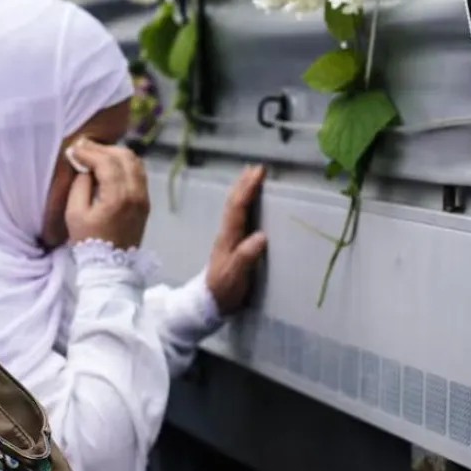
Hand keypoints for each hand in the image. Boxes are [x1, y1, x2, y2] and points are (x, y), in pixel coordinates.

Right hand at [65, 138, 149, 249]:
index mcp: (118, 197)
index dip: (89, 152)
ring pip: (135, 162)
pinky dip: (124, 164)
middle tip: (85, 148)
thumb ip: (79, 185)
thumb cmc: (90, 241)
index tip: (75, 149)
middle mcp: (136, 193)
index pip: (106, 162)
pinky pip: (138, 173)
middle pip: (125, 156)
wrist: (111, 266)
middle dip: (103, 148)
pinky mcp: (145, 201)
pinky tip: (109, 166)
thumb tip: (84, 167)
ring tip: (96, 155)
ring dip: (115, 154)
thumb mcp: (75, 214)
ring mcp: (144, 197)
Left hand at [204, 165, 268, 314]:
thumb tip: (261, 236)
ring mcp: (227, 238)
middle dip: (244, 184)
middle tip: (255, 167)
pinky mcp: (230, 244)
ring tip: (250, 177)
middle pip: (234, 203)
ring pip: (233, 208)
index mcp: (229, 237)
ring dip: (242, 190)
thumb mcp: (236, 276)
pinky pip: (237, 217)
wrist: (208, 303)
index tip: (258, 172)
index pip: (238, 208)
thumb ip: (246, 256)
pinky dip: (242, 204)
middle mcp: (227, 233)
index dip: (248, 189)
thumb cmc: (224, 290)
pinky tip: (246, 203)